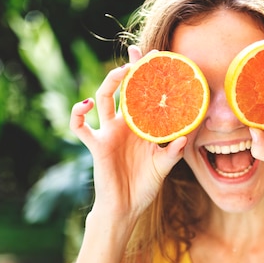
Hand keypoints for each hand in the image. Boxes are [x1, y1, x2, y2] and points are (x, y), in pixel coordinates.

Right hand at [70, 46, 186, 221]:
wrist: (125, 208)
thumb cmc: (144, 187)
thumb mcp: (163, 167)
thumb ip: (173, 153)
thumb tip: (185, 138)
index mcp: (141, 127)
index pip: (143, 95)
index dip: (147, 76)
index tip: (157, 55)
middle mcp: (123, 125)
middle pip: (123, 89)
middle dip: (129, 70)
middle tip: (139, 54)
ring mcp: (108, 133)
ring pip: (103, 99)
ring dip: (110, 83)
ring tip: (121, 72)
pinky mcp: (96, 145)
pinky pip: (80, 127)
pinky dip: (78, 114)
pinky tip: (86, 105)